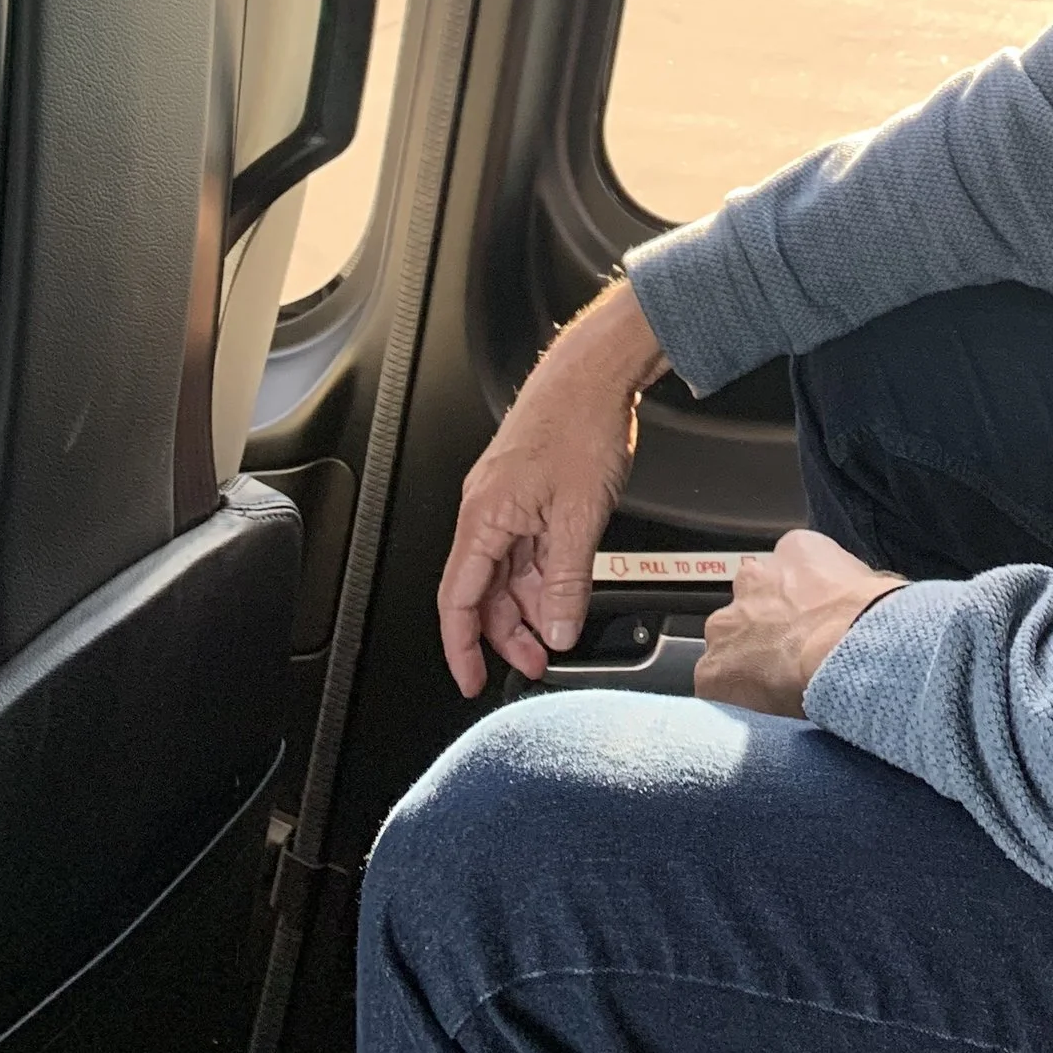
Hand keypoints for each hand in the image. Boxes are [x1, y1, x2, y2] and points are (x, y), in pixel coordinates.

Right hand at [437, 282, 670, 697]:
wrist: (593, 372)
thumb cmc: (579, 424)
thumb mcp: (580, 518)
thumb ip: (567, 581)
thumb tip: (559, 629)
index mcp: (484, 518)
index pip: (459, 601)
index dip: (462, 648)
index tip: (472, 680)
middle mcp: (485, 510)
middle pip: (482, 591)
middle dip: (508, 632)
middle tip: (539, 660)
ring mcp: (504, 499)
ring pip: (506, 571)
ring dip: (529, 605)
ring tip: (558, 630)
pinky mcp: (524, 489)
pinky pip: (523, 546)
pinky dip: (541, 574)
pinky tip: (564, 588)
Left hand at [693, 529, 905, 717]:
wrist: (851, 651)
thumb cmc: (875, 620)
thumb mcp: (873, 583)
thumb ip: (850, 586)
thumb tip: (855, 607)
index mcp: (795, 551)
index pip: (787, 571)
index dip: (799, 602)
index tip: (810, 624)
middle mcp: (753, 579)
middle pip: (751, 602)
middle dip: (766, 626)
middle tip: (793, 656)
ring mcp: (728, 624)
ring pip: (728, 642)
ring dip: (746, 660)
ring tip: (776, 688)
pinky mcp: (713, 669)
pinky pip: (715, 686)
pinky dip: (732, 699)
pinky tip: (759, 713)